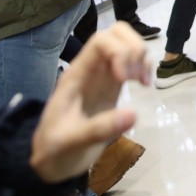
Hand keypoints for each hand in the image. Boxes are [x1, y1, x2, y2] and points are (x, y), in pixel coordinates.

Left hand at [30, 23, 150, 183]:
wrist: (50, 162)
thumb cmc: (55, 150)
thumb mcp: (71, 143)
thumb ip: (98, 129)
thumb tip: (134, 114)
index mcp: (76, 75)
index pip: (100, 41)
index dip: (119, 52)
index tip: (125, 80)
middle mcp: (91, 69)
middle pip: (116, 33)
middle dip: (134, 49)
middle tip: (137, 78)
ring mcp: (103, 76)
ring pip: (126, 43)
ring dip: (141, 56)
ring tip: (143, 82)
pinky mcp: (113, 86)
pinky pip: (131, 62)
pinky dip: (143, 66)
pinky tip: (144, 85)